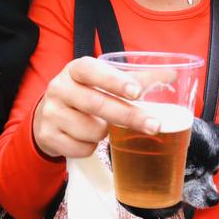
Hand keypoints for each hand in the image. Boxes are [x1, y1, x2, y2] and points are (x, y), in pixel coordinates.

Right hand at [31, 57, 160, 158]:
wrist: (45, 117)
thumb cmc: (83, 95)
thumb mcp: (102, 82)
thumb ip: (136, 79)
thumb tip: (173, 74)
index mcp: (75, 70)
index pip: (93, 71)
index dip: (115, 81)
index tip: (137, 93)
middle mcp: (59, 88)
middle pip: (97, 104)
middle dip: (128, 116)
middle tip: (153, 125)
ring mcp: (50, 113)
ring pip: (92, 131)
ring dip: (105, 133)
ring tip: (100, 126)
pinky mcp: (47, 136)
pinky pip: (82, 148)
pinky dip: (91, 147)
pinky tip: (85, 138)